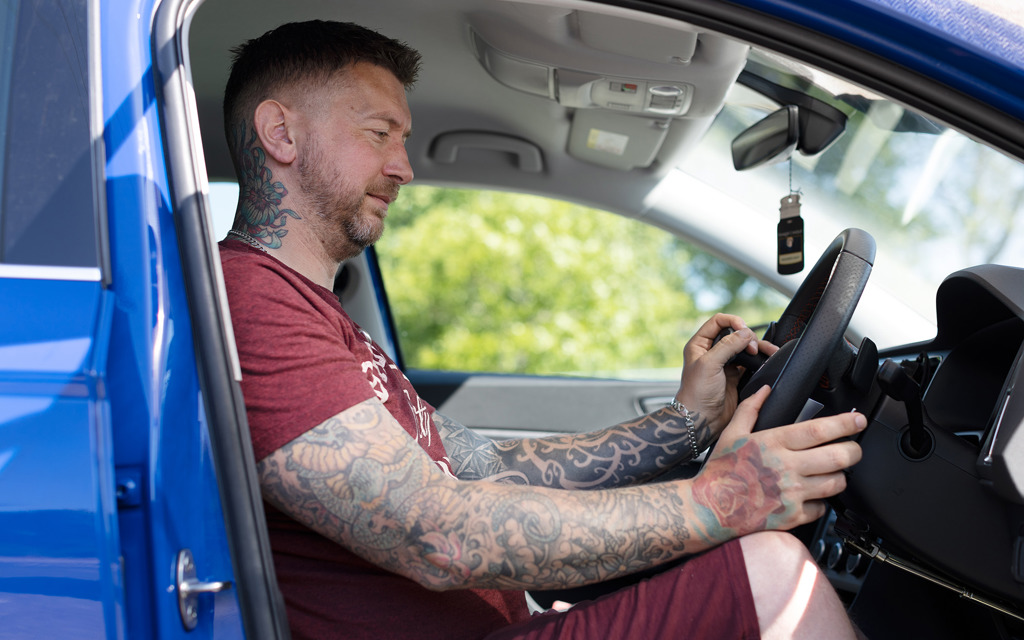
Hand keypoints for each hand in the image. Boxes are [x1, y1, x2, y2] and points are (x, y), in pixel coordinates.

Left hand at [676, 314, 776, 435]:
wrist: (701, 420)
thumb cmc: (697, 394)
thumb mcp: (709, 364)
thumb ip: (727, 346)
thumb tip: (744, 333)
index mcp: (700, 344)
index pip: (718, 322)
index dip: (732, 321)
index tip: (743, 329)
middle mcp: (712, 352)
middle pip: (734, 333)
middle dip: (747, 336)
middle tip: (752, 348)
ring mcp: (725, 364)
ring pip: (745, 347)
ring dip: (757, 347)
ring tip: (769, 351)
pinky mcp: (736, 376)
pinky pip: (751, 362)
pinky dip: (760, 360)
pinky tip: (768, 359)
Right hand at [691, 385, 864, 538]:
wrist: (709, 508)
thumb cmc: (720, 471)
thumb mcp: (731, 433)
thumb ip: (751, 408)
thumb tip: (766, 390)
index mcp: (774, 443)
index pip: (820, 430)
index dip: (845, 423)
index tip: (858, 420)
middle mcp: (786, 467)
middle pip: (838, 457)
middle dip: (853, 450)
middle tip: (853, 447)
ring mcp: (791, 493)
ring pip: (836, 483)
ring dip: (840, 476)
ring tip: (834, 472)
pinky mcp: (792, 516)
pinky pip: (822, 509)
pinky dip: (822, 502)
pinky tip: (813, 496)